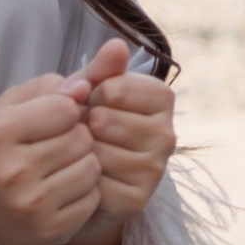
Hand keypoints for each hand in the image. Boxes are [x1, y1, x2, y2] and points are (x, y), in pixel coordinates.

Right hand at [0, 68, 105, 244]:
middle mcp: (11, 172)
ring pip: (92, 168)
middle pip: (81, 138)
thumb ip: (46, 87)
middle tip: (54, 146)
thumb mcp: (6, 109)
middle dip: (75, 137)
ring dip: (83, 163)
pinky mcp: (50, 231)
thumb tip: (84, 87)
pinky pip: (93, 199)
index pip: (65, 108)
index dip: (65, 110)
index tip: (50, 119)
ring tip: (58, 167)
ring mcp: (31, 206)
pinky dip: (84, 192)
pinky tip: (61, 191)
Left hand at [75, 54, 175, 240]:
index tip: (95, 103)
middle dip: (84, 125)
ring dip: (81, 153)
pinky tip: (86, 178)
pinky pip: (96, 183)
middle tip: (87, 132)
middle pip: (105, 120)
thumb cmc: (88, 124)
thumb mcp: (91, 91)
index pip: (115, 87)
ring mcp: (154, 170)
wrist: (78, 176)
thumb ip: (104, 69)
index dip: (92, 94)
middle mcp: (167, 135)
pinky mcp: (137, 200)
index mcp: (162, 99)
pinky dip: (82, 180)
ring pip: (99, 152)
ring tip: (85, 153)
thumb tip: (117, 44)